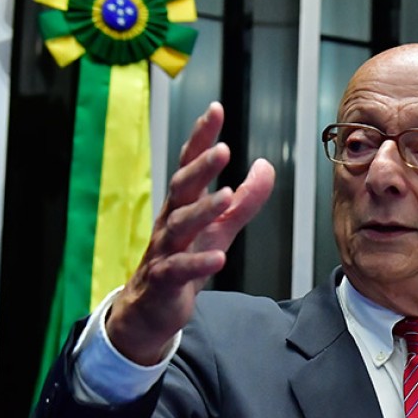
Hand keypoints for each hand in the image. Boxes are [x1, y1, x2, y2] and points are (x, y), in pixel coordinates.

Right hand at [107, 102, 274, 364]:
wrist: (151, 309)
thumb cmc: (185, 260)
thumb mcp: (220, 229)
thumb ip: (245, 201)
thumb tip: (265, 165)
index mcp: (182, 205)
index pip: (189, 164)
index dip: (201, 138)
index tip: (215, 108)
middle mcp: (170, 222)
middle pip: (181, 188)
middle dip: (200, 167)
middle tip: (222, 148)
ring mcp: (164, 250)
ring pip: (180, 225)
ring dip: (203, 210)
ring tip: (227, 195)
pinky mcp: (164, 281)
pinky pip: (179, 270)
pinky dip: (198, 263)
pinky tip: (219, 257)